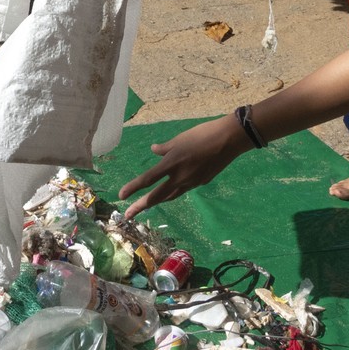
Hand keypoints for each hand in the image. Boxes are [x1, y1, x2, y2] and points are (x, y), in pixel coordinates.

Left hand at [119, 114, 251, 220]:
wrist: (228, 140)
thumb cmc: (202, 134)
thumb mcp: (179, 139)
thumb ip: (165, 148)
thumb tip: (154, 150)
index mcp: (171, 164)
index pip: (147, 179)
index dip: (133, 188)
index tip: (120, 196)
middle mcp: (179, 177)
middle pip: (157, 196)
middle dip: (140, 206)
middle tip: (128, 215)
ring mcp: (191, 182)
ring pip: (171, 195)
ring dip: (158, 200)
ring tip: (146, 205)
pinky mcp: (201, 182)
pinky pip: (184, 187)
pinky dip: (176, 188)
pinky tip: (174, 185)